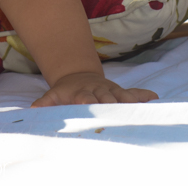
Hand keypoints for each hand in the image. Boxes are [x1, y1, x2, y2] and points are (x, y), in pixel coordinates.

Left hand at [31, 71, 156, 106]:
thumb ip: (46, 103)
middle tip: (116, 113)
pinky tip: (155, 99)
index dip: (86, 101)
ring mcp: (110, 91)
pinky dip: (143, 96)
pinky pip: (134, 93)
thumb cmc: (66, 92)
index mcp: (82, 93)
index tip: (87, 106)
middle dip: (110, 105)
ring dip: (129, 101)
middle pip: (105, 98)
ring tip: (138, 107)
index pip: (85, 98)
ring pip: (121, 96)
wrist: (78, 74)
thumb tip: (32, 110)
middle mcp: (98, 91)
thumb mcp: (54, 95)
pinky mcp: (120, 92)